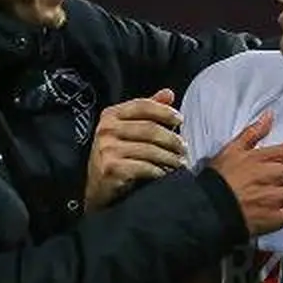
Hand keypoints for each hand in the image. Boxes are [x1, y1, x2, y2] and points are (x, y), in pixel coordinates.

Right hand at [85, 88, 186, 211]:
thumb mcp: (129, 130)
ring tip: (180, 163)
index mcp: (111, 115)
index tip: (180, 119)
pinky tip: (165, 174)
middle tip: (184, 148)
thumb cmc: (118, 156)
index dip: (164, 111)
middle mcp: (106, 129)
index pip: (143, 105)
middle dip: (172, 139)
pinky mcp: (111, 168)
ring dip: (170, 158)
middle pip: (149, 129)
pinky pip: (144, 167)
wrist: (98, 189)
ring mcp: (107, 149)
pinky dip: (159, 171)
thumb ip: (148, 112)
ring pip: (150, 149)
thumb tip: (169, 94)